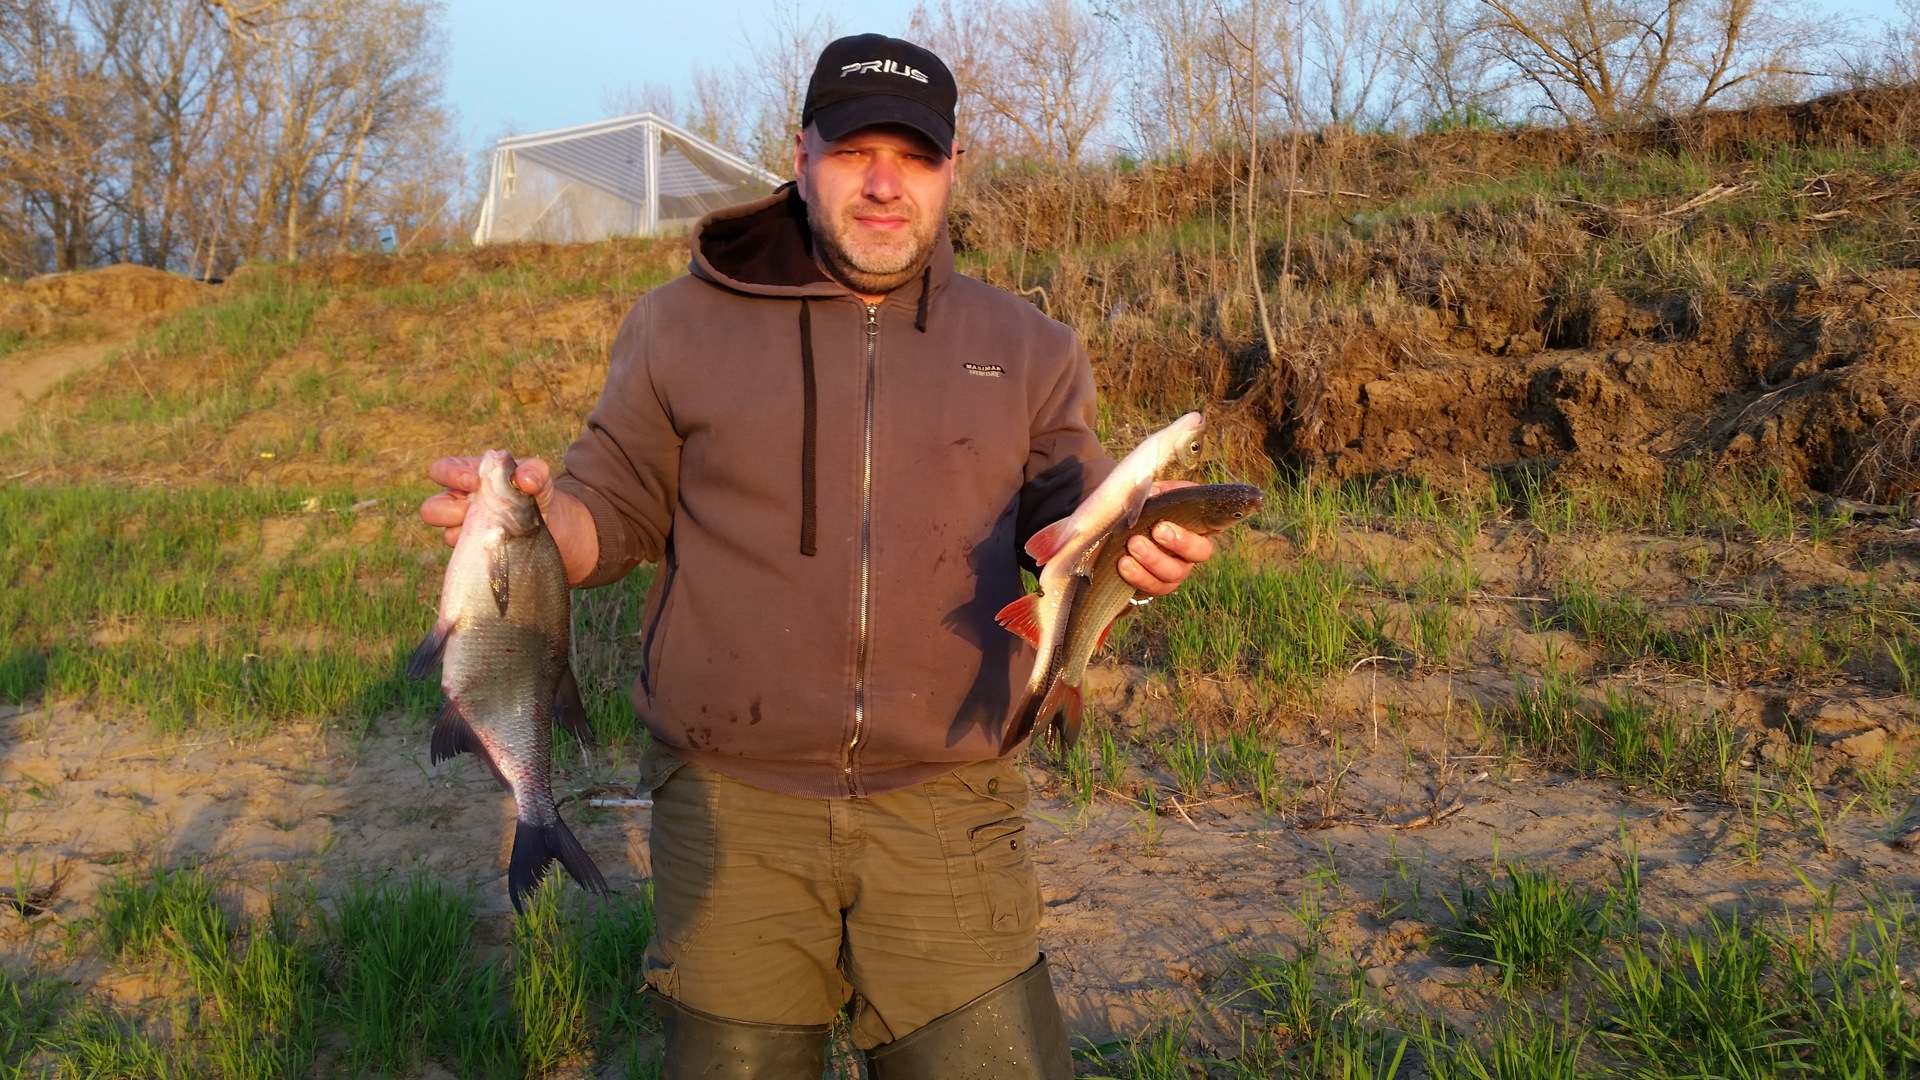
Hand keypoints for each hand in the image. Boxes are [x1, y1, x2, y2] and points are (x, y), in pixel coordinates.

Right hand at [419, 455, 555, 547]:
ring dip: (465, 533)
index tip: (473, 482)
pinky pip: (466, 555)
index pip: (442, 469)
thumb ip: (534, 471)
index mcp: (467, 475)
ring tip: (489, 529)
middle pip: (431, 509)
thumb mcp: (539, 475)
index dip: (451, 474)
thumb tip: (524, 481)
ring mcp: (464, 528)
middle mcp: (458, 502)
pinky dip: (481, 549)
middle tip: (473, 511)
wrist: (551, 521)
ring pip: (446, 534)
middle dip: (449, 511)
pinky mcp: (474, 550)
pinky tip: (499, 544)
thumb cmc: (535, 490)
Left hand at [1116, 480, 1214, 597]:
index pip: (1213, 526)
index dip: (1209, 523)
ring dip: (1154, 559)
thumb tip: (1153, 493)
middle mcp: (1190, 553)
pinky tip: (1124, 563)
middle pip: (1199, 553)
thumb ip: (1157, 492)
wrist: (1119, 537)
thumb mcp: (1153, 497)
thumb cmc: (1144, 514)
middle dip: (1180, 542)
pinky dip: (1138, 576)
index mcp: (1195, 527)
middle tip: (1157, 530)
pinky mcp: (1156, 587)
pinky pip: (1153, 587)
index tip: (1180, 519)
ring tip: (1133, 545)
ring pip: (1174, 574)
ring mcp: (1174, 572)